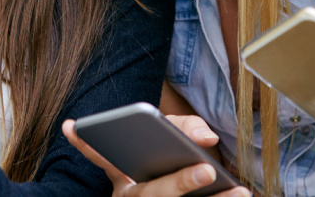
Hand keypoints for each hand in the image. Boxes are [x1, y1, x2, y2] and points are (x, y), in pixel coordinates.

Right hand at [62, 115, 249, 196]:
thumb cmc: (163, 174)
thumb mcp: (164, 147)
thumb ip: (182, 128)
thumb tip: (205, 137)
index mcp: (122, 178)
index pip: (101, 158)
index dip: (85, 143)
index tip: (71, 125)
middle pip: (151, 195)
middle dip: (179, 182)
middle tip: (207, 170)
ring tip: (241, 191)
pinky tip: (243, 195)